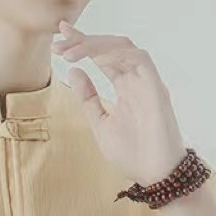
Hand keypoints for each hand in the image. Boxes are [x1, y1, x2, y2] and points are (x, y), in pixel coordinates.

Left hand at [52, 20, 188, 184]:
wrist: (155, 175)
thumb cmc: (133, 155)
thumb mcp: (101, 125)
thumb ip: (88, 99)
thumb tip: (74, 71)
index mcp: (125, 87)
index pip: (102, 58)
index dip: (82, 45)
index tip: (60, 39)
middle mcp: (136, 79)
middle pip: (110, 47)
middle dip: (83, 41)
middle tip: (59, 42)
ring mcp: (147, 81)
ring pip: (123, 47)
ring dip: (95, 45)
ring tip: (71, 52)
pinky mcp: (156, 86)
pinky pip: (138, 59)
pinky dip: (116, 55)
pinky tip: (96, 60)